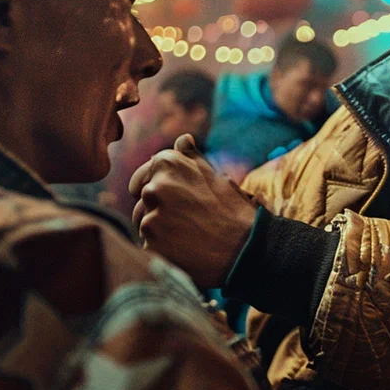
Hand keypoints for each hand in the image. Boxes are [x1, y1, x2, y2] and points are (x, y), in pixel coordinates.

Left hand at [130, 134, 257, 288]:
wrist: (246, 248)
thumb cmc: (234, 211)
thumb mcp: (216, 176)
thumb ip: (191, 158)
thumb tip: (182, 139)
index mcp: (167, 164)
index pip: (143, 177)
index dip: (160, 190)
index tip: (178, 201)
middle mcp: (154, 187)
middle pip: (143, 202)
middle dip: (159, 210)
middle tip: (190, 221)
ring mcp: (150, 217)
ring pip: (145, 224)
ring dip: (160, 230)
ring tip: (189, 235)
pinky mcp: (150, 244)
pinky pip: (149, 246)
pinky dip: (163, 250)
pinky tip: (185, 250)